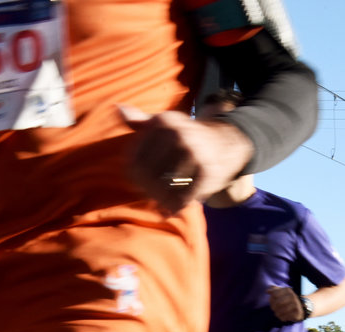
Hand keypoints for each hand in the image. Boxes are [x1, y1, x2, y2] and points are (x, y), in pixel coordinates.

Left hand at [119, 105, 253, 215]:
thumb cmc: (186, 137)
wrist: (226, 142)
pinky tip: (173, 210)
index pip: (134, 159)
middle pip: (147, 174)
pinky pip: (184, 196)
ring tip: (162, 203)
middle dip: (148, 189)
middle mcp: (176, 134)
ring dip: (161, 200)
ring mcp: (193, 152)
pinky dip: (176, 206)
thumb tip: (118, 109)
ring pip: (164, 187)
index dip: (134, 176)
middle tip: (152, 197)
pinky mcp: (207, 172)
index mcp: (162, 122)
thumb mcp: (164, 124)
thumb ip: (140, 121)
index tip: (140, 183)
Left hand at [267, 286, 303, 321]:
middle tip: (273, 308)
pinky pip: (285, 317)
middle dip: (273, 307)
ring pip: (280, 311)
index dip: (271, 299)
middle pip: (277, 303)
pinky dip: (282, 318)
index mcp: (288, 290)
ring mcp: (296, 305)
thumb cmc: (289, 299)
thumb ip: (275, 290)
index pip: (274, 295)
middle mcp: (293, 296)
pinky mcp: (297, 313)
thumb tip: (267, 291)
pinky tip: (282, 316)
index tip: (271, 301)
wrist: (303, 306)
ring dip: (277, 313)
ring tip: (277, 313)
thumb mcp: (283, 292)